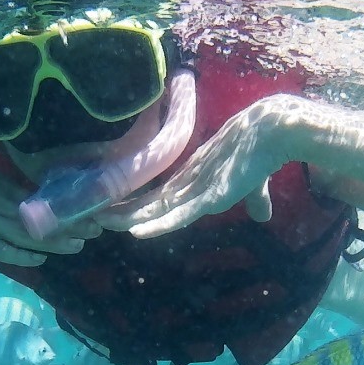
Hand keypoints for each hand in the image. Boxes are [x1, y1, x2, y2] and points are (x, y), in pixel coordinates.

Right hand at [0, 146, 100, 265]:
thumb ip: (4, 187)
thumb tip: (33, 197)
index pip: (39, 197)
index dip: (65, 206)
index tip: (91, 209)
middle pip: (37, 215)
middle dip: (68, 223)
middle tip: (96, 230)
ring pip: (22, 232)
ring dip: (51, 240)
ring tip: (77, 245)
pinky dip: (19, 254)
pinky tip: (40, 259)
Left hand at [97, 97, 286, 237]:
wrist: (272, 131)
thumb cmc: (261, 154)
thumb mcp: (255, 185)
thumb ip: (254, 200)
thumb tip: (263, 216)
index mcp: (193, 181)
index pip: (159, 197)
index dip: (137, 207)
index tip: (115, 215)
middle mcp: (189, 185)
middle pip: (149, 202)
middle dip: (122, 211)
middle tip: (91, 215)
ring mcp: (196, 190)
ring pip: (155, 209)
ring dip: (128, 217)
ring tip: (100, 220)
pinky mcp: (209, 196)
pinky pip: (178, 215)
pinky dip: (158, 224)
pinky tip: (136, 233)